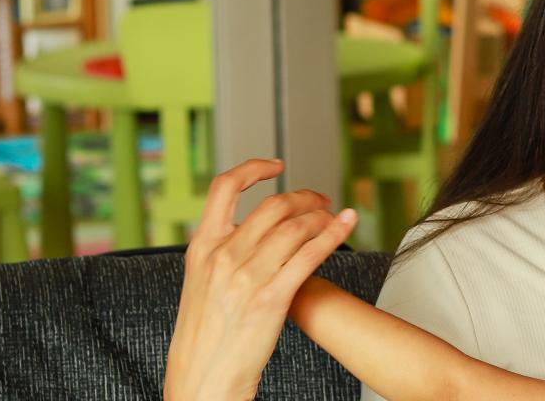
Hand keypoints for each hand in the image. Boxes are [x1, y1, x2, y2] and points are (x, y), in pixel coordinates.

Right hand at [165, 159, 356, 400]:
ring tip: (335, 217)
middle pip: (272, 206)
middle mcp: (223, 255)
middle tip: (321, 200)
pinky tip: (345, 227)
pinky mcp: (271, 298)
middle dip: (304, 197)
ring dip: (321, 217)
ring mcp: (246, 276)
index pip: (224, 188)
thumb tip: (249, 234)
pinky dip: (332, 235)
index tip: (276, 166)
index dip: (253, 169)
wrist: (202, 377)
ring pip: (294, 227)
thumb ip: (220, 254)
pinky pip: (308, 255)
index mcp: (201, 248)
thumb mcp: (200, 284)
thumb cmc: (205, 337)